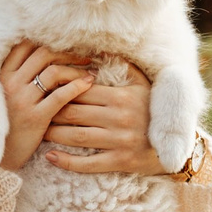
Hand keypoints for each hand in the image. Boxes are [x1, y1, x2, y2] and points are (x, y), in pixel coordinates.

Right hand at [0, 41, 93, 172]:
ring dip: (75, 69)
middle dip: (67, 53)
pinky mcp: (35, 117)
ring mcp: (22, 100)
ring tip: (89, 73)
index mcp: (1, 76)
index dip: (48, 42)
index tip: (65, 46)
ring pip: (53, 72)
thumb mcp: (4, 97)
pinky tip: (88, 84)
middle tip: (84, 58)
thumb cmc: (6, 125)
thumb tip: (45, 61)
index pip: (25, 46)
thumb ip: (18, 79)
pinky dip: (77, 86)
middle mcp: (10, 84)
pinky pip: (60, 95)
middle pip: (43, 54)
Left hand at [47, 63, 183, 175]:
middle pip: (74, 112)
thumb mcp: (143, 85)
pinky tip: (49, 157)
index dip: (60, 89)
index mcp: (122, 97)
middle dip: (51, 111)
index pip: (82, 91)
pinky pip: (88, 163)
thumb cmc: (153, 111)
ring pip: (77, 136)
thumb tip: (100, 47)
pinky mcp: (120, 162)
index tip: (44, 88)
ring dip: (53, 134)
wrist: (176, 146)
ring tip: (39, 130)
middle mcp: (120, 118)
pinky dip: (66, 161)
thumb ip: (123, 66)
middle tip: (35, 109)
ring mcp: (120, 142)